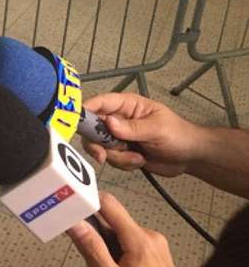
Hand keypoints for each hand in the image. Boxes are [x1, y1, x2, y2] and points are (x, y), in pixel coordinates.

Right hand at [67, 192, 184, 266]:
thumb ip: (93, 250)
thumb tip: (76, 224)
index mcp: (140, 240)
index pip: (108, 203)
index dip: (87, 202)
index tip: (71, 210)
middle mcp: (150, 237)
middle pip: (111, 220)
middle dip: (94, 235)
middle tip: (90, 260)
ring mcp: (155, 245)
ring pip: (118, 232)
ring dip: (105, 247)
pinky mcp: (155, 253)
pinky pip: (128, 242)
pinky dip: (117, 253)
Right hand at [81, 93, 201, 176]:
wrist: (190, 158)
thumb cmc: (178, 135)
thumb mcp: (157, 129)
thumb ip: (132, 128)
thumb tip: (108, 123)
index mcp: (126, 105)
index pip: (100, 103)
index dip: (85, 110)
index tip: (76, 123)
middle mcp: (118, 119)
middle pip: (92, 128)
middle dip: (97, 144)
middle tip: (102, 156)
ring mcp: (119, 137)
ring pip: (101, 147)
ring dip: (117, 157)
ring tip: (138, 158)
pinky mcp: (122, 152)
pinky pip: (111, 159)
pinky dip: (124, 163)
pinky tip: (140, 161)